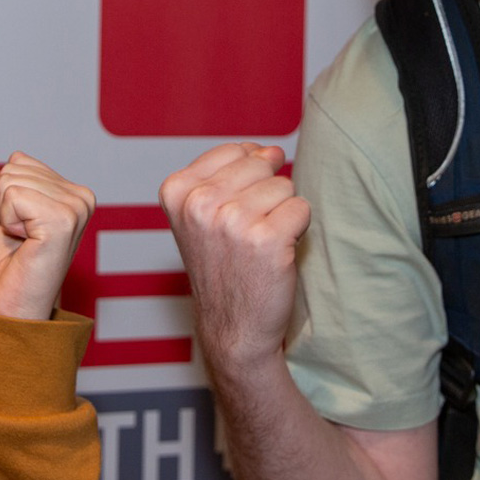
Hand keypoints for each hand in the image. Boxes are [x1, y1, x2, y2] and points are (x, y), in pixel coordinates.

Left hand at [0, 152, 95, 319]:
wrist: (7, 305)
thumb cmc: (3, 265)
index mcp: (71, 192)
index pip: (18, 160)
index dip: (1, 193)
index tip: (16, 226)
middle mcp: (80, 197)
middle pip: (13, 167)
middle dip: (2, 204)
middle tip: (18, 238)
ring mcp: (76, 208)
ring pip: (10, 180)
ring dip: (4, 215)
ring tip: (22, 242)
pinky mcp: (63, 221)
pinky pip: (12, 195)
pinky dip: (7, 221)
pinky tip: (24, 243)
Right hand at [158, 142, 308, 375]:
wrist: (233, 329)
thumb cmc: (223, 268)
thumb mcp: (202, 215)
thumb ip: (230, 173)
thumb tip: (271, 150)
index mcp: (177, 190)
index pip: (236, 150)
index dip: (247, 179)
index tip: (232, 214)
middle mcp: (199, 203)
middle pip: (262, 164)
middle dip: (266, 195)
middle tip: (249, 234)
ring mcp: (232, 221)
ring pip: (284, 186)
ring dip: (282, 214)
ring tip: (261, 245)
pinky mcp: (266, 239)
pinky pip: (302, 208)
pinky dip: (298, 230)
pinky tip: (277, 253)